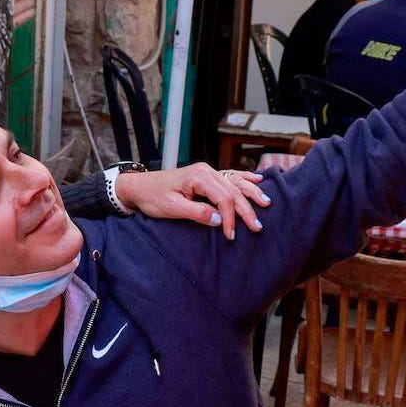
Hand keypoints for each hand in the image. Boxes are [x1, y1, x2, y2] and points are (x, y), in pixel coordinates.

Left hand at [114, 163, 270, 238]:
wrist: (139, 187)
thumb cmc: (152, 197)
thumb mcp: (171, 208)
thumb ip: (196, 213)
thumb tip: (219, 220)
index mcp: (198, 177)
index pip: (223, 198)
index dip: (230, 218)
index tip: (231, 235)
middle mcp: (206, 171)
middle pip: (232, 191)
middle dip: (246, 210)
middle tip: (257, 227)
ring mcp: (207, 172)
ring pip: (234, 183)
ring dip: (251, 194)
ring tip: (266, 204)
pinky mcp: (206, 177)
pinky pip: (230, 177)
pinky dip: (244, 179)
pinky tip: (258, 180)